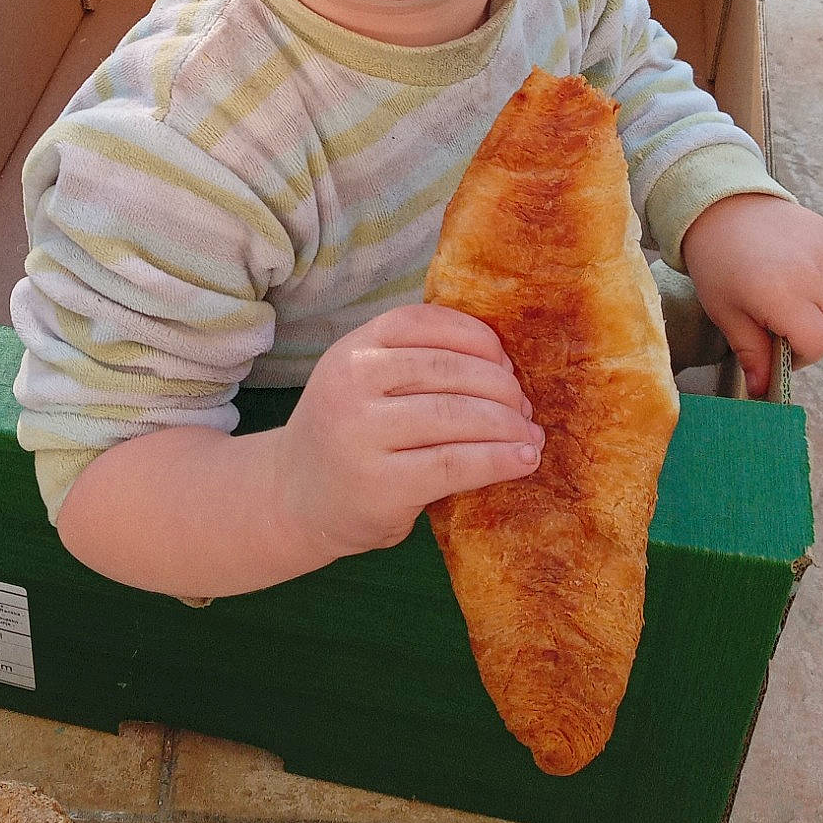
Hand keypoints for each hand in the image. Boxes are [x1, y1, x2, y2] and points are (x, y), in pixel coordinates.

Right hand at [270, 304, 544, 561]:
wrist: (293, 500)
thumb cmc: (346, 436)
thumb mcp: (362, 383)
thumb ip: (413, 364)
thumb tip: (507, 365)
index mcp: (352, 349)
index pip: (425, 322)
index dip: (476, 338)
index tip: (505, 361)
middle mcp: (351, 383)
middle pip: (448, 369)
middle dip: (501, 386)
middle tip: (524, 408)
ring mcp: (362, 434)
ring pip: (457, 415)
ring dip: (508, 424)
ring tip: (530, 436)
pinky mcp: (381, 484)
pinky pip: (455, 463)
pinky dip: (499, 460)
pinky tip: (523, 460)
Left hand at [680, 194, 822, 400]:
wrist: (717, 205)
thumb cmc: (715, 261)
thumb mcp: (725, 312)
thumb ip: (751, 352)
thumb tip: (763, 391)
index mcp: (783, 295)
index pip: (818, 345)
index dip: (799, 354)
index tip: (776, 347)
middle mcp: (812, 273)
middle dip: (806, 332)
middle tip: (772, 320)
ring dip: (813, 307)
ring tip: (777, 290)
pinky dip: (817, 281)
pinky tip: (787, 269)